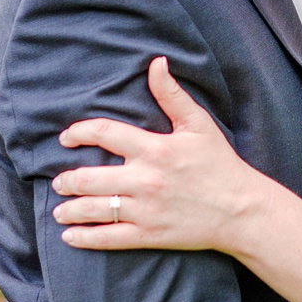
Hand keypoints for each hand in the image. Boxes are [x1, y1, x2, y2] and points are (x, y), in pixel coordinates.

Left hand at [50, 57, 266, 253]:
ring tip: (59, 209)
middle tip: (59, 181)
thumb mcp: (199, 125)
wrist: (242, 211)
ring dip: (69, 209)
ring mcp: (146, 210)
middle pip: (90, 177)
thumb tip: (156, 62)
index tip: (66, 138)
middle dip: (67, 180)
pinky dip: (85, 238)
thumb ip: (172, 95)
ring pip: (95, 209)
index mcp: (154, 148)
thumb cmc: (220, 165)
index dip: (79, 133)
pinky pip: (110, 238)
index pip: (104, 133)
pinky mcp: (150, 235)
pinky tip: (69, 236)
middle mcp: (145, 179)